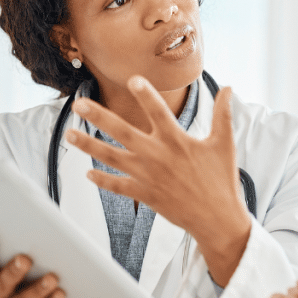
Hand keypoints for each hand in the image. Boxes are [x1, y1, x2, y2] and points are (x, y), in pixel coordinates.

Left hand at [65, 76, 250, 285]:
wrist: (217, 218)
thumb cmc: (221, 180)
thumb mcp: (224, 144)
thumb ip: (223, 114)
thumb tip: (229, 89)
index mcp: (177, 140)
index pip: (158, 111)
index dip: (145, 94)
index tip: (131, 79)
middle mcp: (157, 155)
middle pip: (122, 131)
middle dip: (98, 116)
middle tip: (79, 103)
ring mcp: (147, 176)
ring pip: (111, 157)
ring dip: (88, 145)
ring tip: (69, 134)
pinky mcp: (144, 194)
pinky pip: (117, 186)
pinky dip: (102, 180)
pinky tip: (88, 173)